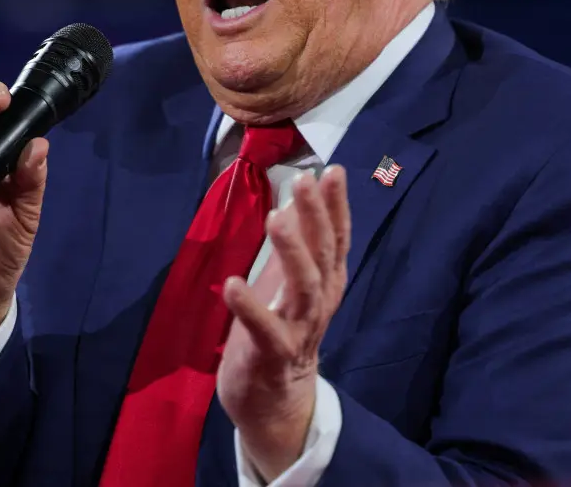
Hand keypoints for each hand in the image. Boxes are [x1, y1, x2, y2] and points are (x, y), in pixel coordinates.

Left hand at [217, 166, 350, 481]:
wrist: (276, 401)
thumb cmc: (281, 329)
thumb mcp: (292, 281)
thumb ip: (300, 242)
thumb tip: (301, 193)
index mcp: (327, 283)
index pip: (337, 238)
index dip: (336, 205)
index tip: (332, 169)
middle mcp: (320, 303)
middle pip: (323, 255)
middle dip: (316, 216)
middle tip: (303, 181)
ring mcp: (299, 330)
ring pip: (304, 288)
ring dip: (291, 251)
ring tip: (276, 218)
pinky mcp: (272, 355)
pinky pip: (264, 330)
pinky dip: (250, 308)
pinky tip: (233, 283)